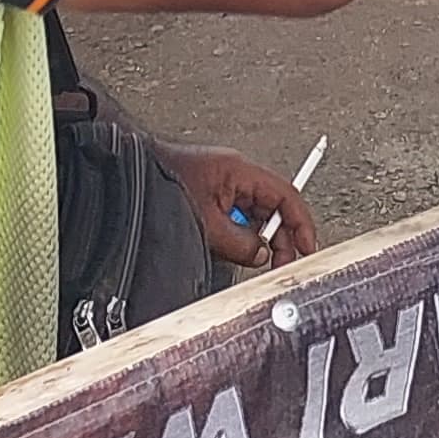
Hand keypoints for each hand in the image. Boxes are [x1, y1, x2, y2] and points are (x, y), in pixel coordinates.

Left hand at [159, 142, 314, 269]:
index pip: (285, 195)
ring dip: (259, 241)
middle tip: (281, 265)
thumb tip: (261, 256)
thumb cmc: (162, 182)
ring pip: (256, 217)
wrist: (130, 175)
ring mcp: (224, 187)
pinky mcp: (212, 198)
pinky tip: (234, 252)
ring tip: (254, 261)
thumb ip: (239, 243)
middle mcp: (236, 176)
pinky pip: (238, 220)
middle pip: (274, 209)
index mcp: (240, 171)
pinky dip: (242, 238)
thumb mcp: (205, 222)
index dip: (301, 223)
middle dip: (281, 238)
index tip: (308, 248)